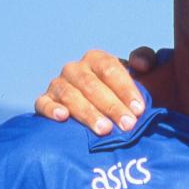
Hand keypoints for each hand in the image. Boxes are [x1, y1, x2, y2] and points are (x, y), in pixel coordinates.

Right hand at [33, 47, 157, 135]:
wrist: (98, 109)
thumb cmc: (122, 91)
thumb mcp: (138, 73)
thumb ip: (145, 60)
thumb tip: (141, 65)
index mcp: (97, 59)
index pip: (110, 69)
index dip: (125, 89)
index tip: (139, 109)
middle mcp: (75, 68)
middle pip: (92, 85)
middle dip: (112, 106)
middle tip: (128, 125)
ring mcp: (57, 84)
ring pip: (70, 96)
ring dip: (88, 113)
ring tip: (104, 129)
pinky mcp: (44, 100)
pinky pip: (43, 103)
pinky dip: (51, 110)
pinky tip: (63, 118)